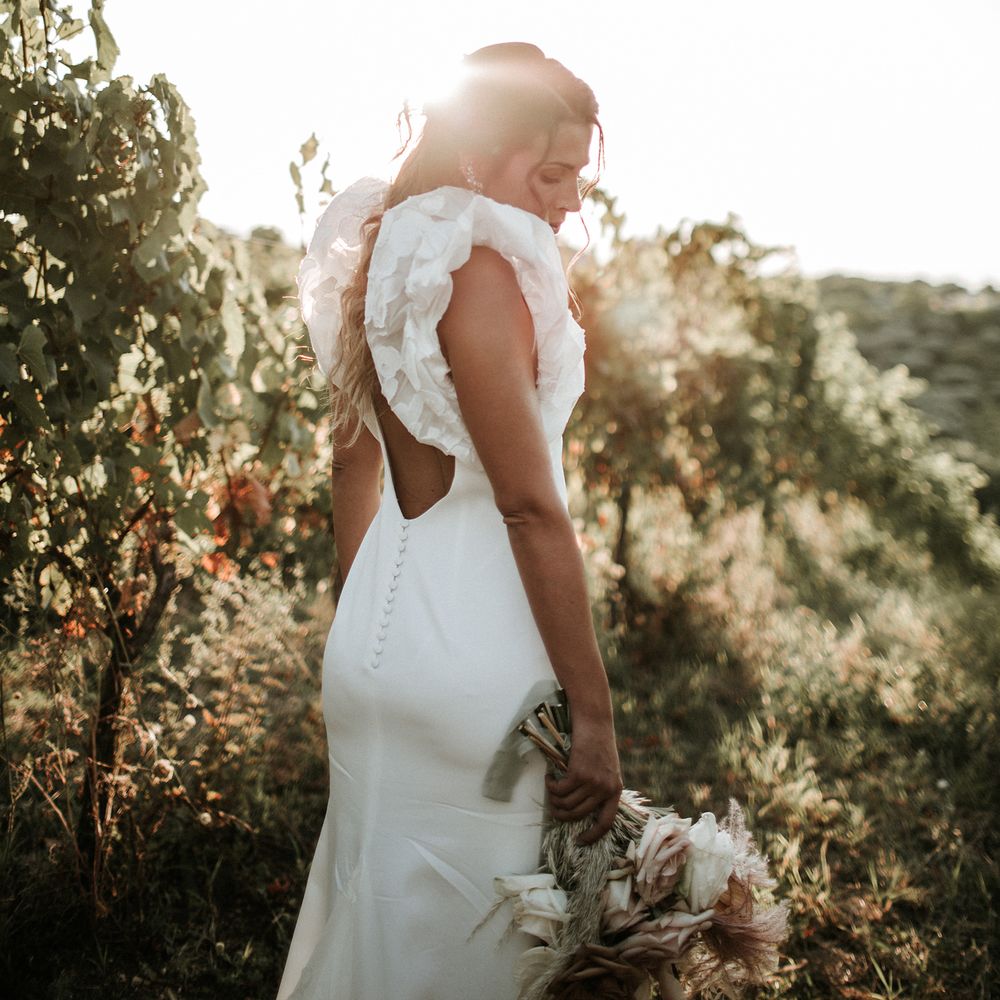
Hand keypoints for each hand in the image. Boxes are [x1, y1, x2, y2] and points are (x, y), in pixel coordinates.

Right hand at [544, 717, 622, 845]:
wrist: (595, 724)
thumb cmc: (598, 745)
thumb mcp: (607, 770)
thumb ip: (600, 789)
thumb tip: (581, 809)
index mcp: (615, 791)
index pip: (606, 822)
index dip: (592, 835)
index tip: (580, 841)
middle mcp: (605, 789)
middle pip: (578, 814)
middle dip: (562, 814)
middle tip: (553, 807)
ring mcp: (593, 782)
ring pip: (566, 803)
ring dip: (554, 798)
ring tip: (551, 788)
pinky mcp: (579, 773)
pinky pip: (559, 789)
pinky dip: (551, 785)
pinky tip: (549, 777)